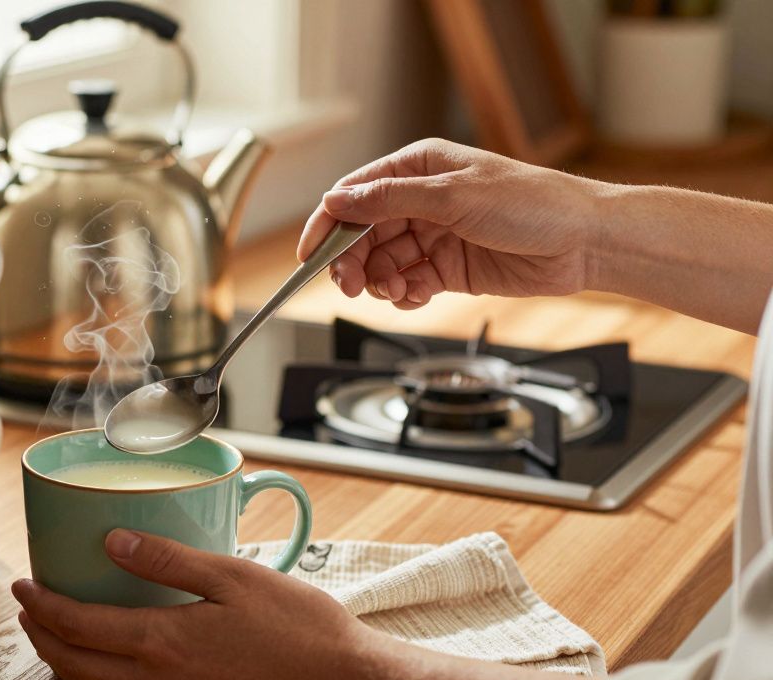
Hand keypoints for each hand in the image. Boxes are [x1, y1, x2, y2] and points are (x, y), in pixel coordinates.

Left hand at [11, 529, 369, 679]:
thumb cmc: (302, 631)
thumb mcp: (235, 576)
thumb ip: (170, 560)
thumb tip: (114, 541)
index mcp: (164, 644)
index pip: (79, 626)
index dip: (42, 605)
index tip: (22, 583)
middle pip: (74, 666)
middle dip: (40, 636)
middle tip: (26, 607)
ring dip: (63, 662)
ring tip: (51, 632)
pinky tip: (107, 659)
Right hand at [298, 138, 606, 309]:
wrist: (584, 242)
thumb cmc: (533, 203)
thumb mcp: (454, 196)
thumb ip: (390, 199)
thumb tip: (338, 199)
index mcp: (419, 169)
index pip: (355, 195)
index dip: (328, 224)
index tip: (310, 255)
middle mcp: (422, 201)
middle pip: (363, 234)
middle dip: (352, 261)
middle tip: (350, 285)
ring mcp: (434, 235)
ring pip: (382, 263)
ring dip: (381, 282)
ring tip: (398, 291)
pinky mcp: (448, 268)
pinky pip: (408, 283)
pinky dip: (404, 294)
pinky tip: (416, 296)